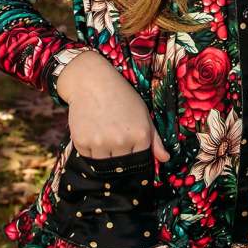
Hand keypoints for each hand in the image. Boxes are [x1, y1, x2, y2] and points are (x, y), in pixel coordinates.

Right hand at [56, 50, 171, 163]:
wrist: (91, 81)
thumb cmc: (121, 96)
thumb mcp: (144, 114)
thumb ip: (155, 140)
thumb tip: (165, 159)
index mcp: (140, 135)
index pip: (140, 162)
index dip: (134, 156)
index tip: (129, 149)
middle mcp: (121, 141)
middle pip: (122, 166)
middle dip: (120, 157)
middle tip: (114, 139)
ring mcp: (100, 143)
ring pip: (104, 164)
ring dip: (104, 155)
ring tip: (104, 135)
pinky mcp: (82, 141)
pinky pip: (88, 156)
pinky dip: (90, 150)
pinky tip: (92, 132)